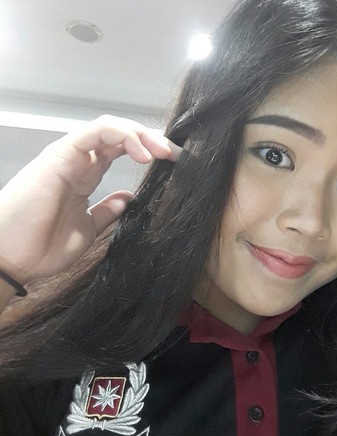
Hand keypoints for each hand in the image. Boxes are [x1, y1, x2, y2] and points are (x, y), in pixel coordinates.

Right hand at [0, 115, 180, 284]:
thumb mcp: (88, 229)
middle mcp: (79, 162)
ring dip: (141, 134)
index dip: (148, 151)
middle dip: (151, 139)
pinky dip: (122, 136)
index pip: (120, 150)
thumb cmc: (43, 247)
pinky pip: (95, 132)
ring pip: (109, 127)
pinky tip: (141, 153)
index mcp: (85, 176)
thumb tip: (128, 198)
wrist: (13, 261)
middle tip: (175, 154)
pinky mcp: (61, 154)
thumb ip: (107, 211)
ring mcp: (69, 156)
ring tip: (163, 152)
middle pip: (120, 135)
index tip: (174, 163)